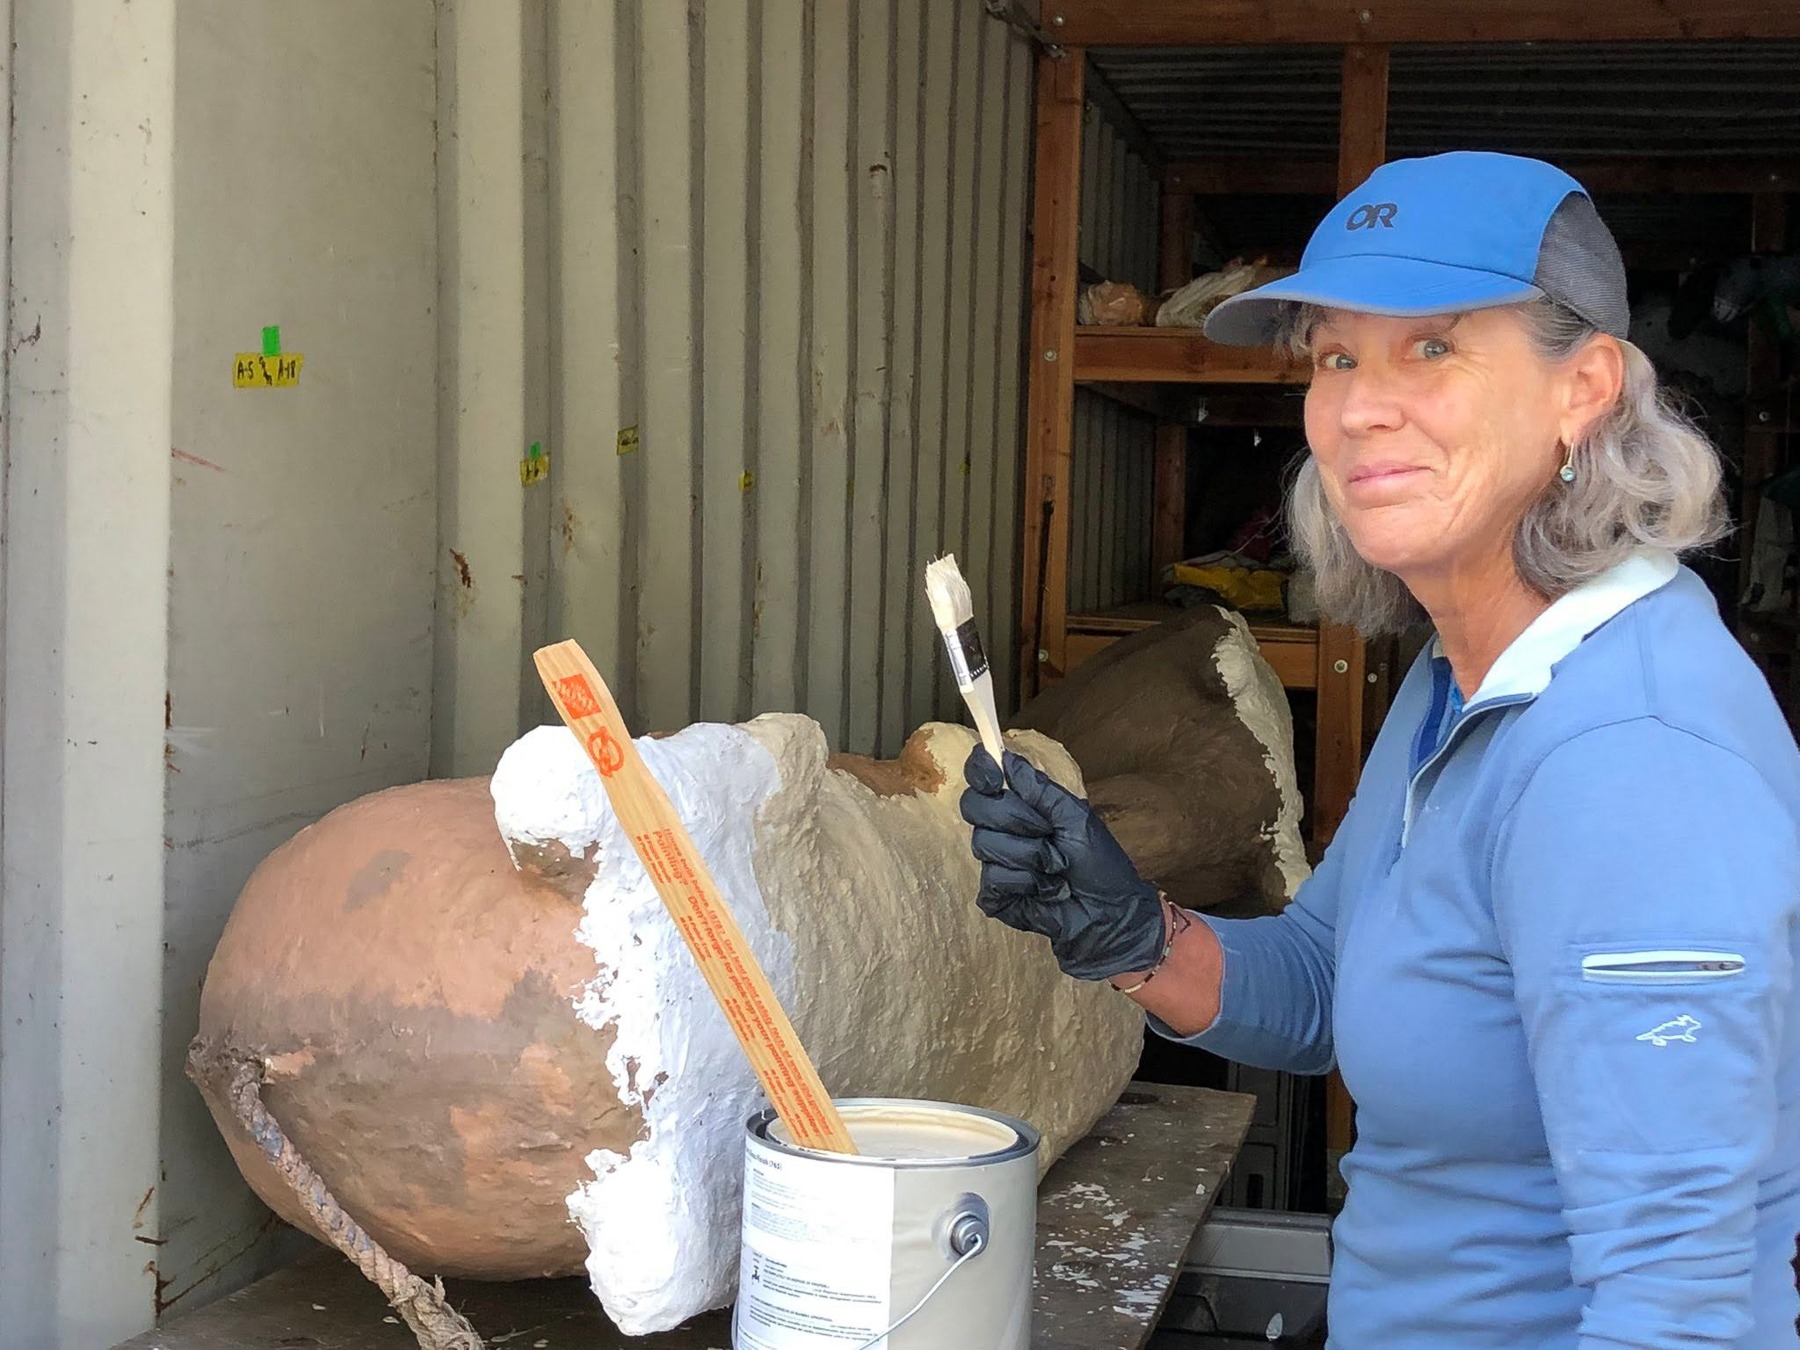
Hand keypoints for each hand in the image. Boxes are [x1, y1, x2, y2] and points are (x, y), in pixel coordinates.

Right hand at [959, 747, 1165, 980]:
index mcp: (1020, 805)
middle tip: (1048, 833)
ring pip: (986, 845)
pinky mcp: (995, 896)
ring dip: (1031, 857)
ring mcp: (995, 863)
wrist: (1109, 915)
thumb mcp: (1076, 818)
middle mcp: (1001, 830)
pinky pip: (992, 880)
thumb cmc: (1100, 864)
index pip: (981, 778)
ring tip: (1056, 869)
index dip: (981, 772)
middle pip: (975, 808)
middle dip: (1017, 819)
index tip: (996, 779)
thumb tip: (1006, 758)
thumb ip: (1041, 789)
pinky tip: (1044, 891)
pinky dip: (1025, 884)